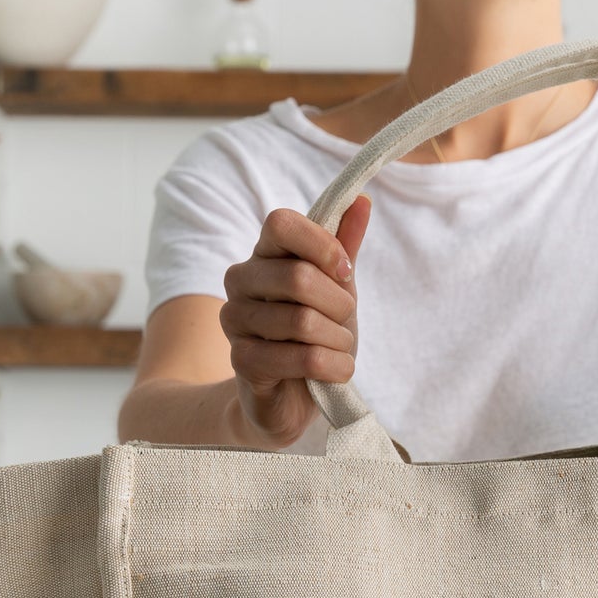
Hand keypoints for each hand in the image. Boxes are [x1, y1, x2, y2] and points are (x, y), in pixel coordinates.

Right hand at [218, 196, 371, 448]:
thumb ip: (343, 248)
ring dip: (339, 341)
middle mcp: (240, 281)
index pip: (281, 223)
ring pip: (303, 321)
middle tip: (344, 323)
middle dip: (339, 305)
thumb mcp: (336, 290)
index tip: (345, 271)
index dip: (322, 245)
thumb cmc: (314, 337)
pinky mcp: (242, 361)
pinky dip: (333, 367)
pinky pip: (302, 357)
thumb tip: (362, 200)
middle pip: (298, 276)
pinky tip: (334, 372)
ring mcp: (235, 321)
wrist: (291, 398)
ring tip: (339, 350)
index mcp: (262, 255)